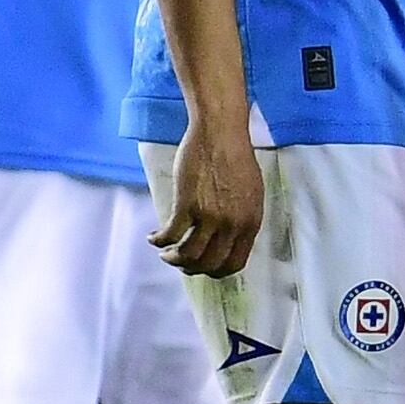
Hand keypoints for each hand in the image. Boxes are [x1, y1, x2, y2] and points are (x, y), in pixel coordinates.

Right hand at [154, 119, 265, 277]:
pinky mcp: (187, 205)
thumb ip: (243, 218)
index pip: (234, 263)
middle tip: (180, 262)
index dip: (216, 271)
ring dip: (173, 258)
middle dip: (191, 268)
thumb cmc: (235, 156)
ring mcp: (210, 217)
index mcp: (250, 223)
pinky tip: (153, 237)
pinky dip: (159, 241)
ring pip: (188, 255)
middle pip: (209, 264)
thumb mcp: (251, 193)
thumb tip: (229, 239)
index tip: (203, 267)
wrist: (221, 132)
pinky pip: (170, 235)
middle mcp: (232, 225)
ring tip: (165, 252)